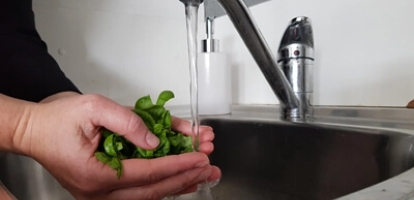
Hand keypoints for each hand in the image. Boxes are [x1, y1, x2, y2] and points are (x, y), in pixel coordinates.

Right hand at [16, 94, 219, 199]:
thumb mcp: (93, 108)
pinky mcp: (105, 188)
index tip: (200, 156)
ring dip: (179, 184)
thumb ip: (128, 122)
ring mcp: (102, 194)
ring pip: (149, 195)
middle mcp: (100, 191)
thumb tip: (156, 140)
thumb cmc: (57, 119)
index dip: (178, 163)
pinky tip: (181, 180)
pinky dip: (163, 184)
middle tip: (210, 168)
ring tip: (203, 175)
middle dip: (185, 177)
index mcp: (96, 175)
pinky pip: (140, 191)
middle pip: (153, 190)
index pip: (149, 173)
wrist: (34, 130)